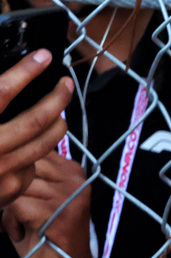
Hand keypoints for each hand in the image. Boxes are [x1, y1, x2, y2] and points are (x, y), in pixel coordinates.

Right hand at [0, 49, 73, 208]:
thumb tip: (8, 83)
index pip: (1, 92)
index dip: (25, 71)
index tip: (44, 56)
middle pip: (35, 120)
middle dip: (57, 99)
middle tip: (65, 84)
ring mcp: (1, 172)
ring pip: (43, 144)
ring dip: (57, 124)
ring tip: (61, 111)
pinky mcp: (10, 190)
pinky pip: (32, 165)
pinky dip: (34, 152)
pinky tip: (30, 145)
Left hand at [3, 152, 99, 257]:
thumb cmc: (44, 239)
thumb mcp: (36, 198)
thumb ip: (25, 175)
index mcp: (72, 170)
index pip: (28, 151)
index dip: (13, 173)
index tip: (15, 197)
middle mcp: (76, 180)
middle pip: (21, 166)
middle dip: (8, 190)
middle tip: (12, 213)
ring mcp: (71, 197)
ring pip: (17, 186)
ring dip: (8, 208)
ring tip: (18, 226)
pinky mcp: (61, 217)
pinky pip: (18, 205)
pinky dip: (11, 221)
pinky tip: (21, 234)